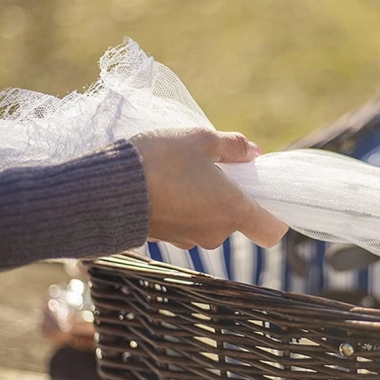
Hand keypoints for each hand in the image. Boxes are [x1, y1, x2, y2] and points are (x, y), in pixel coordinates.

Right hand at [130, 127, 287, 249]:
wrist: (106, 187)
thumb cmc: (161, 160)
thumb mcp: (201, 140)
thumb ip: (234, 147)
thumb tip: (254, 153)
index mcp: (233, 210)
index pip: (271, 231)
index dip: (273, 214)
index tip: (261, 193)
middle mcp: (215, 232)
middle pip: (236, 220)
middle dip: (228, 196)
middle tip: (210, 168)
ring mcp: (189, 239)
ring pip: (209, 221)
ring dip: (203, 200)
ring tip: (182, 173)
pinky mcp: (166, 239)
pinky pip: (186, 223)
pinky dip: (183, 207)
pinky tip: (165, 185)